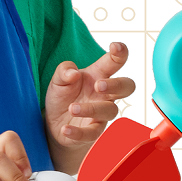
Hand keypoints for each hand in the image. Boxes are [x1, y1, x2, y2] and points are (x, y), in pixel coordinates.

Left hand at [44, 42, 135, 172]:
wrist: (54, 123)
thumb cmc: (63, 96)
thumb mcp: (58, 80)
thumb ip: (64, 71)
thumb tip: (73, 72)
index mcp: (99, 75)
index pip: (115, 62)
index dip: (120, 53)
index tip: (116, 47)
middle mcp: (105, 94)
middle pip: (126, 86)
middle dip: (116, 84)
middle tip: (99, 85)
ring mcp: (101, 113)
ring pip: (109, 110)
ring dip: (91, 109)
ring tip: (72, 108)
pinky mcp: (93, 131)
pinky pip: (92, 133)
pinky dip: (78, 132)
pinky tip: (66, 129)